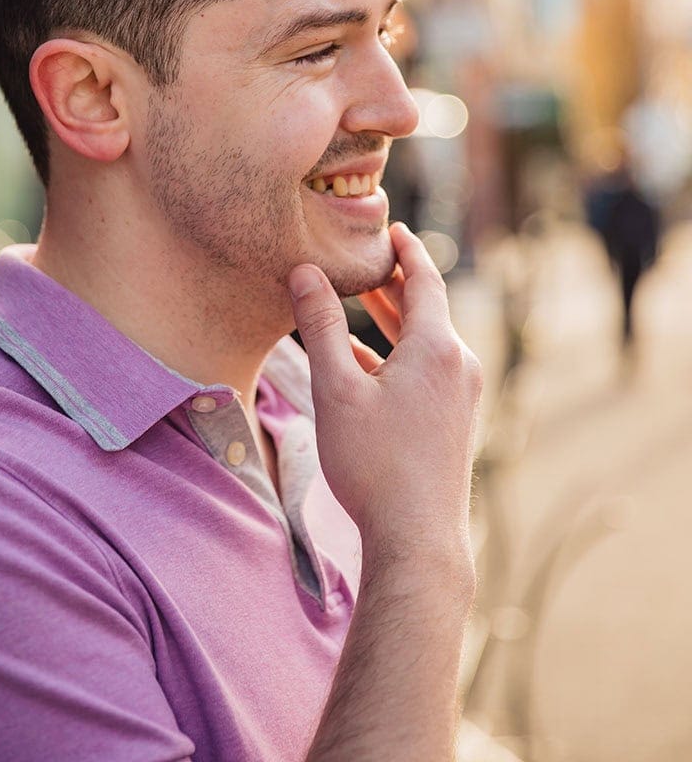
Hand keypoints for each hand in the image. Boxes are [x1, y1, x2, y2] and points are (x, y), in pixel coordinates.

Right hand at [288, 223, 481, 562]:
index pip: (426, 279)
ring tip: (363, 301)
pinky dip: (398, 356)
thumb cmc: (374, 464)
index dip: (406, 251)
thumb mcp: (336, 389)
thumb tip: (304, 273)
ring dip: (395, 321)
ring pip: (426, 342)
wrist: (418, 539)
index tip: (392, 228)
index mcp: (437, 347)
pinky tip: (363, 363)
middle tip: (368, 258)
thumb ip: (321, 326)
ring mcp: (462, 396)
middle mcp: (459, 365)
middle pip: (428, 308)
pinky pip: (428, 371)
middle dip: (396, 283)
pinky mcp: (455, 422)